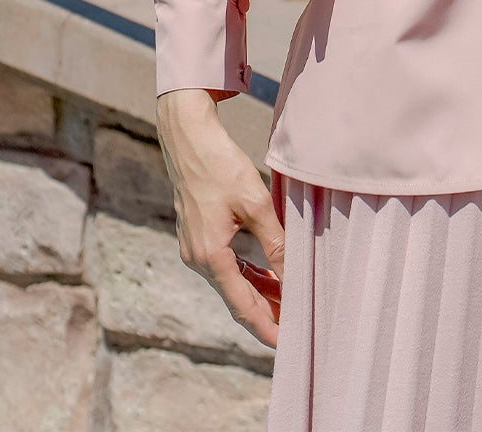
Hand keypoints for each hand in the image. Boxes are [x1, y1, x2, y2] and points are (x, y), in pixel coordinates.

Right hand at [156, 88, 283, 348]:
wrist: (188, 139)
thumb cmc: (220, 165)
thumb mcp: (255, 203)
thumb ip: (275, 242)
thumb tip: (293, 276)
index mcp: (209, 256)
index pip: (242, 305)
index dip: (265, 326)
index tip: (285, 343)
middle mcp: (197, 258)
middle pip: (236, 298)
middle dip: (265, 313)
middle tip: (294, 327)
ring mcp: (194, 248)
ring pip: (231, 282)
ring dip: (258, 293)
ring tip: (287, 303)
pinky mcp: (197, 236)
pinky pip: (225, 266)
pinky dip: (246, 275)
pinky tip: (266, 274)